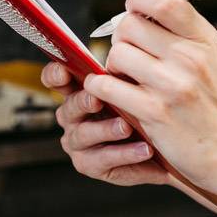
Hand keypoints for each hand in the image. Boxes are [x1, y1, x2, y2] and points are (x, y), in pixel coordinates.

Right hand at [42, 61, 172, 186]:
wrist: (161, 149)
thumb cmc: (143, 111)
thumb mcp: (133, 90)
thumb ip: (121, 76)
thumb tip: (126, 52)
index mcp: (77, 91)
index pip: (56, 79)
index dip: (55, 74)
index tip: (64, 71)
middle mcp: (72, 116)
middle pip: (69, 107)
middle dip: (84, 102)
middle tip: (99, 99)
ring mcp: (77, 142)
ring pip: (84, 134)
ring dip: (106, 129)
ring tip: (127, 127)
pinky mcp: (88, 164)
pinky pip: (102, 159)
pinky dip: (124, 154)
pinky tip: (144, 149)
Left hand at [83, 0, 216, 191]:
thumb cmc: (215, 101)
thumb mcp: (211, 54)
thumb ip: (183, 22)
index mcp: (202, 38)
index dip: (138, 0)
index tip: (134, 11)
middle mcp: (189, 58)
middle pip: (130, 25)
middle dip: (122, 38)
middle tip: (128, 52)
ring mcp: (172, 85)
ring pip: (116, 54)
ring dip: (112, 66)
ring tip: (125, 77)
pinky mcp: (154, 112)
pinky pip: (107, 86)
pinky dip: (100, 88)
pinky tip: (110, 92)